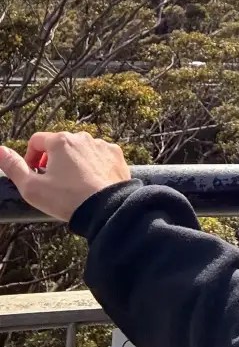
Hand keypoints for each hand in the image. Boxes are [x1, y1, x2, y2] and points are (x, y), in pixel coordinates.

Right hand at [0, 130, 131, 221]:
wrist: (106, 208)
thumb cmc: (66, 198)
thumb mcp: (31, 187)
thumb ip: (13, 167)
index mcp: (60, 141)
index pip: (36, 141)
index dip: (30, 157)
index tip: (33, 174)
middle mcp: (82, 137)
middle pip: (60, 145)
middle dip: (52, 160)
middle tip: (52, 182)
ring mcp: (102, 145)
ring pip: (80, 150)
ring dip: (73, 162)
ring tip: (73, 185)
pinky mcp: (116, 155)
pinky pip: (99, 156)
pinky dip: (93, 165)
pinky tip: (91, 182)